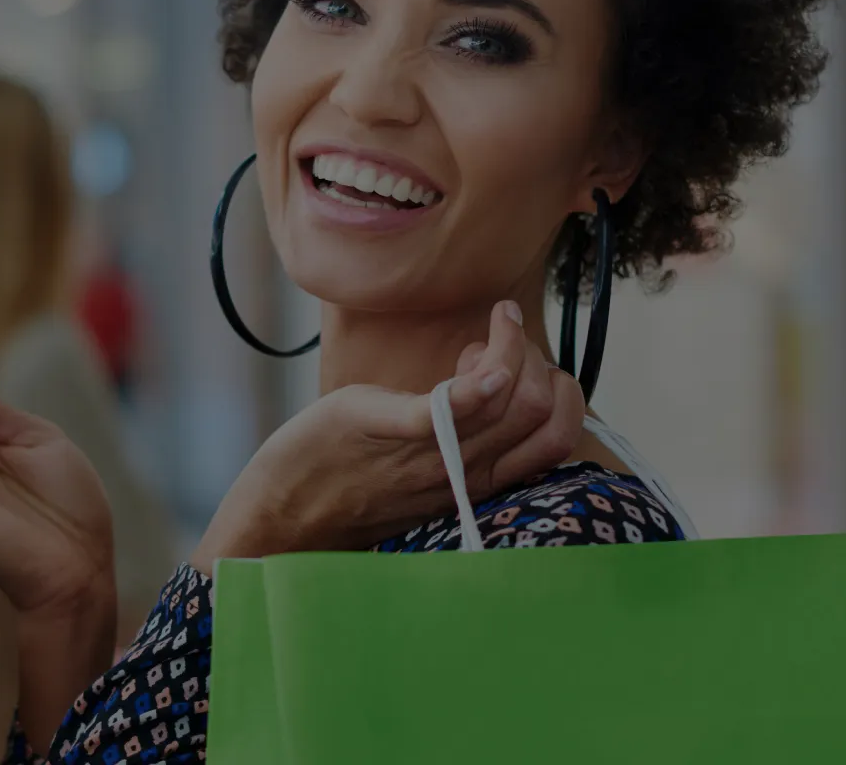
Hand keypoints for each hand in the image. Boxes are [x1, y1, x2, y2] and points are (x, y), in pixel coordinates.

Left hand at [192, 300, 584, 568]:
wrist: (285, 513)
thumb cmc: (352, 481)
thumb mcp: (424, 463)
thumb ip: (464, 436)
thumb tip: (498, 384)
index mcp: (479, 480)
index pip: (559, 435)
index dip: (559, 391)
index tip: (515, 365)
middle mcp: (465, 472)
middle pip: (539, 409)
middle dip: (533, 356)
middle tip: (496, 339)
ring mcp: (429, 454)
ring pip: (510, 398)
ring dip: (507, 346)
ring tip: (484, 332)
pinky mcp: (385, 430)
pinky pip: (447, 412)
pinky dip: (478, 380)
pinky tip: (482, 346)